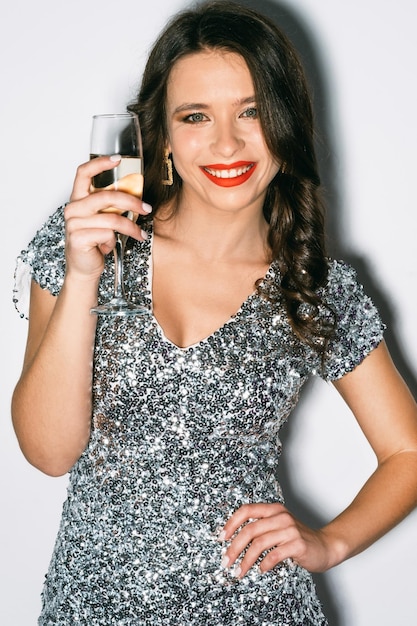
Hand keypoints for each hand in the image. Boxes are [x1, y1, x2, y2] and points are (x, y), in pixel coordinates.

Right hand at [64, 156, 149, 280]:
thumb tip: (136, 194)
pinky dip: (113, 241)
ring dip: (131, 227)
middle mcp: (73, 208)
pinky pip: (107, 234)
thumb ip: (110, 206)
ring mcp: (73, 223)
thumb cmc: (95, 241)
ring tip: (139, 235)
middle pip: (106, 196)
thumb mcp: (102, 219)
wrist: (84, 268)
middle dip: (132, 202)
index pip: (83, 172)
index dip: (100, 163)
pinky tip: (109, 247)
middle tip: (146, 209)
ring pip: (111, 218)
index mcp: (78, 199)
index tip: (118, 160)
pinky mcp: (78, 238)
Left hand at [220, 502, 332, 576]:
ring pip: (259, 543)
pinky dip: (264, 564)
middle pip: (250, 529)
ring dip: (246, 560)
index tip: (221, 538)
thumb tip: (232, 541)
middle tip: (226, 561)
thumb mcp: (278, 527)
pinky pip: (275, 555)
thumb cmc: (297, 539)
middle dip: (234, 547)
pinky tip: (261, 570)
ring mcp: (290, 529)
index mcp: (273, 509)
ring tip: (239, 571)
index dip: (231, 523)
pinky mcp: (298, 544)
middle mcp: (281, 516)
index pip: (246, 510)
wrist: (326, 546)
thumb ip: (261, 528)